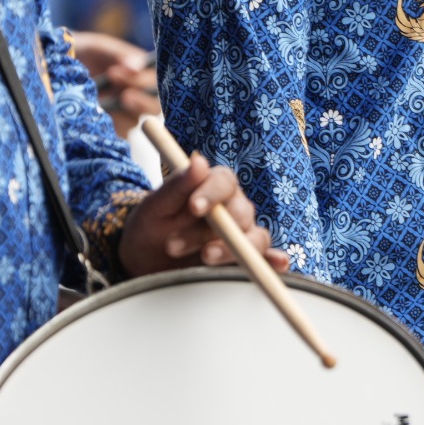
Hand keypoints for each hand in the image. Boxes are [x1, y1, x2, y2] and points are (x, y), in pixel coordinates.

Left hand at [71, 32, 159, 136]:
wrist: (57, 65)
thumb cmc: (83, 53)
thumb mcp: (100, 48)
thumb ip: (119, 54)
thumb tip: (135, 66)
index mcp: (140, 73)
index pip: (155, 81)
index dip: (142, 80)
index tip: (116, 72)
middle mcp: (137, 94)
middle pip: (153, 107)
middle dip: (142, 103)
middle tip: (125, 96)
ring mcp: (123, 113)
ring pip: (135, 122)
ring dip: (123, 115)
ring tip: (102, 104)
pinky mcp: (109, 128)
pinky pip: (116, 134)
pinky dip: (108, 127)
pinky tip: (93, 117)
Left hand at [118, 152, 289, 277]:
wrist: (145, 260)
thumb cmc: (150, 227)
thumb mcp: (155, 208)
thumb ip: (176, 187)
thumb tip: (198, 161)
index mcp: (213, 186)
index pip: (224, 182)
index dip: (212, 193)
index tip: (194, 207)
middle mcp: (234, 207)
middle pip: (238, 214)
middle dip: (207, 231)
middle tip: (173, 245)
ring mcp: (243, 234)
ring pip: (254, 237)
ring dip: (230, 250)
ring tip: (204, 259)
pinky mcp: (245, 259)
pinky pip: (266, 258)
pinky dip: (274, 260)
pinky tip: (278, 263)